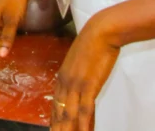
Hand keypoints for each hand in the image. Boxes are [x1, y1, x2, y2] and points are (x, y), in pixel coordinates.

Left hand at [51, 14, 121, 130]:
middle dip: (58, 128)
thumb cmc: (93, 45)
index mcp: (62, 78)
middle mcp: (65, 83)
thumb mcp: (80, 62)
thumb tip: (83, 88)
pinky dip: (84, 124)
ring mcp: (76, 85)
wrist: (100, 32)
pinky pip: (85, 110)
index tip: (54, 129)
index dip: (55, 119)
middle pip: (60, 112)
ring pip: (69, 114)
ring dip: (68, 129)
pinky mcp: (88, 86)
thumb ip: (78, 76)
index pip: (57, 105)